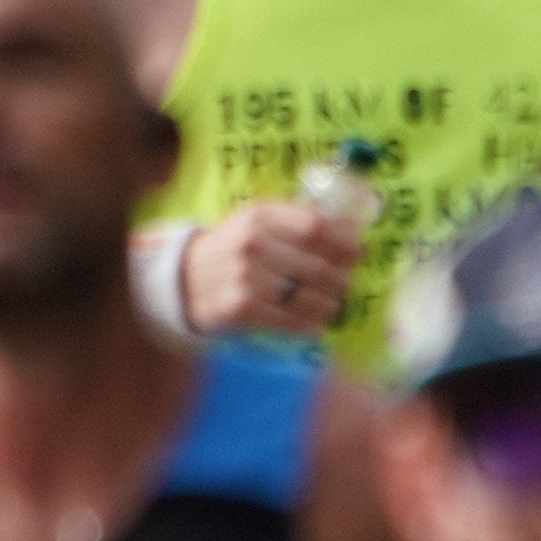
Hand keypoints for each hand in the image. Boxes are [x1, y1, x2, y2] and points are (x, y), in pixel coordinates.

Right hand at [174, 198, 357, 339]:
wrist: (184, 279)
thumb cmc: (233, 248)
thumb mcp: (256, 221)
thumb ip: (298, 219)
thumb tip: (352, 226)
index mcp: (258, 216)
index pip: (315, 227)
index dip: (344, 242)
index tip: (357, 253)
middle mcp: (251, 244)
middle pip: (318, 266)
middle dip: (341, 279)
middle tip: (345, 285)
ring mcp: (245, 278)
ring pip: (309, 297)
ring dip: (330, 304)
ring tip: (331, 304)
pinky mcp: (242, 309)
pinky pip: (293, 321)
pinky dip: (311, 324)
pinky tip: (314, 322)